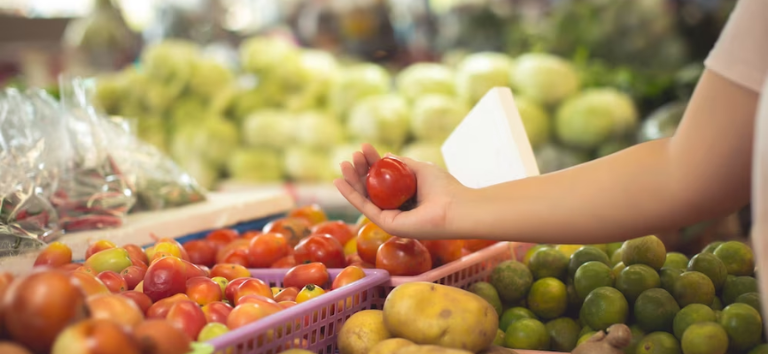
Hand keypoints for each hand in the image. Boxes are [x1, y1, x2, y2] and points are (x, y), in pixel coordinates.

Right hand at [333, 143, 468, 238]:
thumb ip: (403, 164)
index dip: (372, 163)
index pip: (383, 180)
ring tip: (343, 164)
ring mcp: (391, 218)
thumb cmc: (445, 189)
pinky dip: (351, 195)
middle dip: (360, 171)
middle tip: (352, 155)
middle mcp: (397, 209)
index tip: (364, 148)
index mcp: (405, 197)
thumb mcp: (420, 169)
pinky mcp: (387, 225)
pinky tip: (339, 182)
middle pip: (371, 189)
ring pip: (365, 198)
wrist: (456, 208)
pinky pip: (365, 208)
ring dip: (352, 181)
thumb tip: (387, 155)